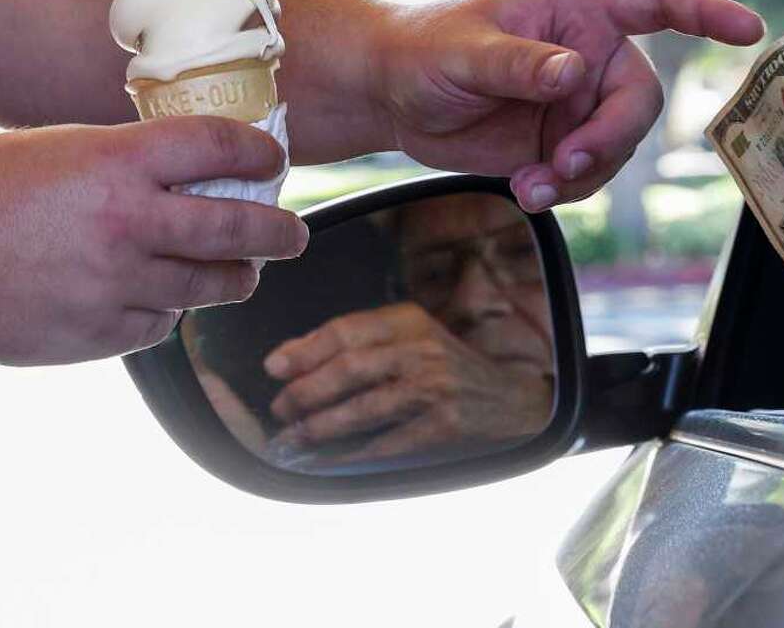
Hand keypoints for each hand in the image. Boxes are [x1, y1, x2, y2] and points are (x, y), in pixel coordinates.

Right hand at [0, 117, 308, 365]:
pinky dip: (166, 311)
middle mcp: (128, 223)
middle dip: (279, 232)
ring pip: (207, 287)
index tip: (272, 158)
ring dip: (233, 277)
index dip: (259, 152)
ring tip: (240, 272)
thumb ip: (126, 165)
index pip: (221, 147)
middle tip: (293, 233)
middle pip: (239, 228)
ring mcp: (115, 285)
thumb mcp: (61, 148)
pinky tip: (158, 299)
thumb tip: (188, 178)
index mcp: (118, 161)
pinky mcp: (97, 335)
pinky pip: (158, 325)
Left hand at [260, 300, 551, 461]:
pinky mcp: (446, 423)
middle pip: (350, 368)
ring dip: (323, 425)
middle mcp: (420, 348)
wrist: (511, 398)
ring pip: (366, 407)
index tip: (272, 368)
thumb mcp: (408, 337)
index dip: (303, 350)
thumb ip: (357, 343)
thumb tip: (287, 358)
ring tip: (295, 437)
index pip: (344, 331)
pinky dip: (358, 453)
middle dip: (307, 391)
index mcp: (405, 321)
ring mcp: (436, 386)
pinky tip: (333, 461)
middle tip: (280, 409)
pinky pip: (392, 442)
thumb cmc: (444, 366)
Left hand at [374, 0, 764, 211]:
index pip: (652, 2)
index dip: (703, 11)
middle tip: (566, 163)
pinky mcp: (558, 145)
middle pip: (640, 99)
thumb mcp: (462, 52)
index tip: (748, 28)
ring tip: (528, 185)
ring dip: (583, 173)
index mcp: (574, 14)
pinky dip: (564, 191)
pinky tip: (522, 190)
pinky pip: (588, 175)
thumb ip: (517, 63)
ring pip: (617, 146)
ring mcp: (576, 104)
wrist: (388, 95)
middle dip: (612, 137)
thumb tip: (572, 71)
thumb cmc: (421, 49)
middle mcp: (587, 57)